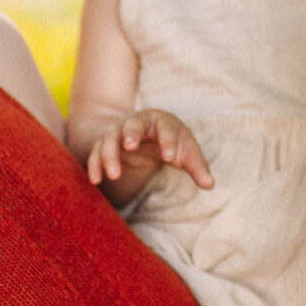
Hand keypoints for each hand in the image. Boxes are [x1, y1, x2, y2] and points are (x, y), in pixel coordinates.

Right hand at [84, 109, 213, 189]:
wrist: (148, 134)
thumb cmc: (172, 142)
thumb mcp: (186, 152)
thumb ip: (197, 167)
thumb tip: (210, 185)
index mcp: (162, 121)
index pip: (166, 129)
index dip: (168, 142)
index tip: (170, 157)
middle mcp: (137, 122)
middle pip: (132, 124)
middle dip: (131, 133)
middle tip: (131, 146)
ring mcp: (118, 132)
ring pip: (110, 139)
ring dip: (110, 154)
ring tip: (114, 175)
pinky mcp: (105, 145)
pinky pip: (96, 152)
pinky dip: (95, 165)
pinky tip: (96, 181)